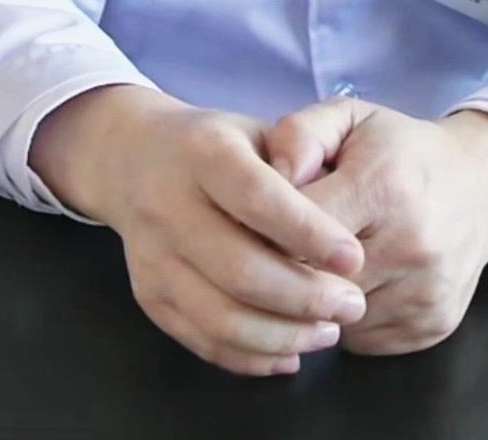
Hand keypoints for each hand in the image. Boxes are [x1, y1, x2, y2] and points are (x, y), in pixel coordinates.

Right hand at [95, 101, 368, 375]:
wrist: (133, 157)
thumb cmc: (217, 145)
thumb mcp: (258, 131)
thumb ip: (299, 164)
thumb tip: (339, 220)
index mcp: (203, 153)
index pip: (257, 198)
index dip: (309, 233)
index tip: (354, 258)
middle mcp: (168, 206)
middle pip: (240, 270)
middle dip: (306, 297)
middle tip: (352, 304)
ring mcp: (153, 258)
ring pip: (223, 318)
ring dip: (285, 335)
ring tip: (329, 331)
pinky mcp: (148, 297)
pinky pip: (204, 341)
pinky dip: (254, 357)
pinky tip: (292, 351)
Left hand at [262, 96, 487, 355]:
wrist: (481, 186)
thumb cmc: (402, 150)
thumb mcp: (350, 117)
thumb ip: (300, 135)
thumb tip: (271, 176)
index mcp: (385, 187)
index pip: (299, 227)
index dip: (265, 225)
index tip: (253, 220)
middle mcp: (411, 246)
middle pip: (313, 281)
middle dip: (283, 268)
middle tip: (275, 248)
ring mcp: (424, 294)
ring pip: (333, 318)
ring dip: (314, 299)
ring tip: (317, 264)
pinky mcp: (430, 328)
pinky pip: (361, 340)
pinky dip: (344, 319)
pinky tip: (350, 284)